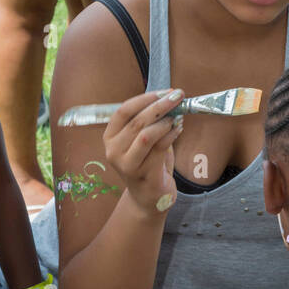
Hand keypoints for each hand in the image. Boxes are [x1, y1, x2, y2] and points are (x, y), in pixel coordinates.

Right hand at [103, 89, 184, 213]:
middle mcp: (113, 151)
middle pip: (136, 121)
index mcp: (110, 137)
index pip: (123, 111)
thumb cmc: (147, 162)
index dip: (144, 98)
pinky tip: (179, 129)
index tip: (164, 91)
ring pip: (146, 135)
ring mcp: (127, 165)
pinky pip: (159, 148)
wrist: (149, 197)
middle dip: (160, 105)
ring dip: (165, 122)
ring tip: (177, 117)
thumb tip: (168, 97)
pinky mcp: (143, 175)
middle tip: (177, 96)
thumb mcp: (142, 139)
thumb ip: (149, 120)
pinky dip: (171, 135)